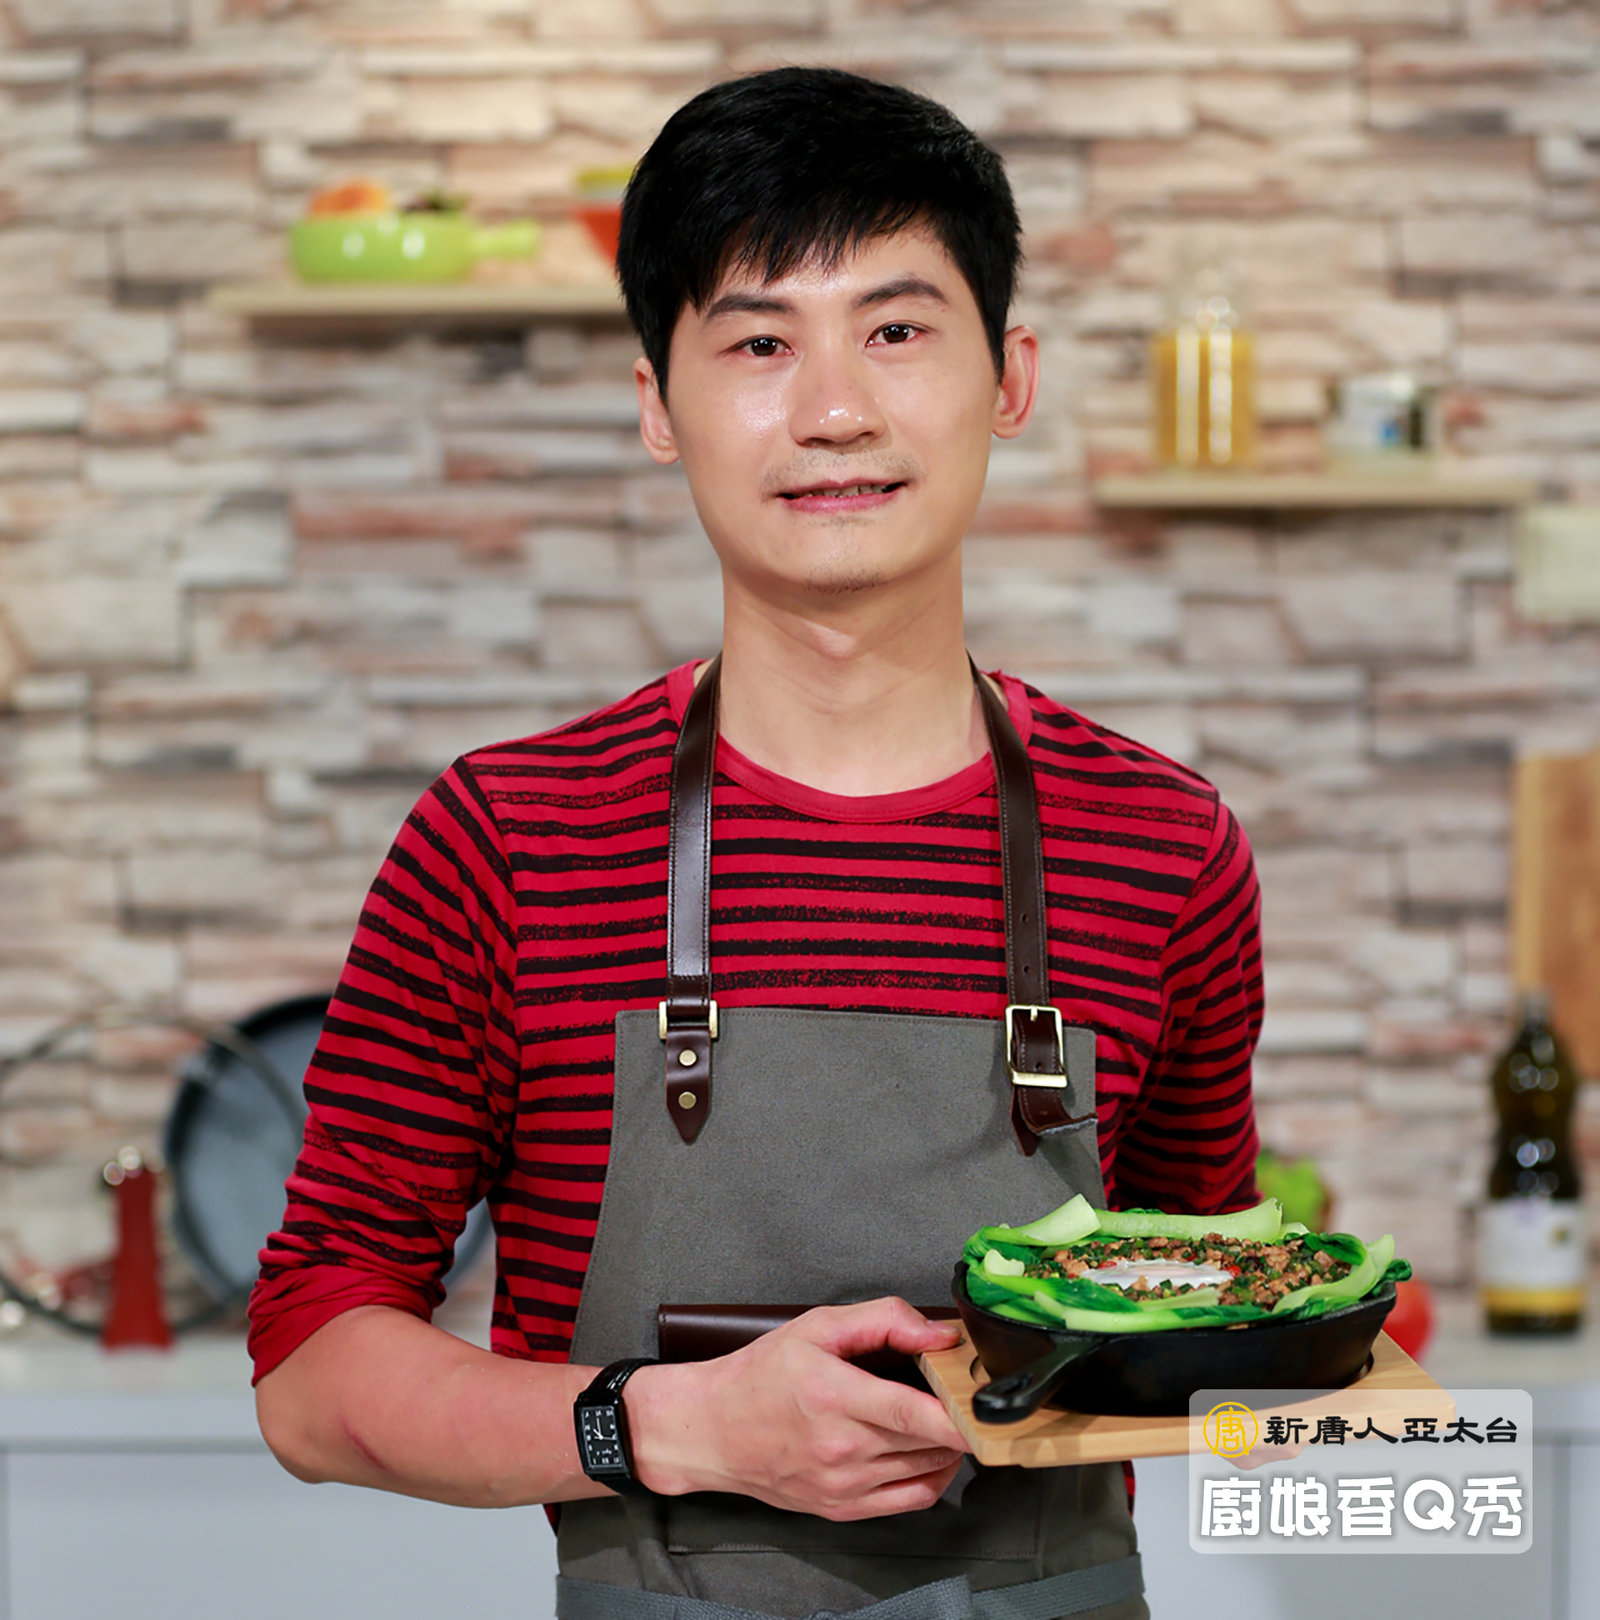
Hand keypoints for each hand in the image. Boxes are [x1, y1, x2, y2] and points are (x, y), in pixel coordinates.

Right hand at [627, 1298, 969, 1520]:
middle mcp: (842, 1448)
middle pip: (930, 1443)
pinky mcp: (842, 1508)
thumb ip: (883, 1320)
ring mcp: (844, 1484)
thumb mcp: (816, 1327)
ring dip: (948, 1445)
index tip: (989, 1404)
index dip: (962, 1415)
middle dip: (960, 1419)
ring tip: (942, 1417)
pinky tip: (931, 1453)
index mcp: (835, 1396)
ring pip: (927, 1470)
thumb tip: (938, 1334)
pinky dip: (934, 1477)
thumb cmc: (760, 1374)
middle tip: (964, 1394)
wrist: (710, 1429)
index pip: (916, 1414)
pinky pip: (911, 1500)